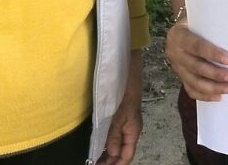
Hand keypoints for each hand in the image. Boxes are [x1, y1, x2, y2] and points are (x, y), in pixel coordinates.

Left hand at [98, 50, 143, 164]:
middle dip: (111, 161)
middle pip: (121, 151)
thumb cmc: (126, 92)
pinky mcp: (118, 115)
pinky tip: (97, 145)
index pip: (127, 155)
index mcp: (133, 131)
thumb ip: (114, 135)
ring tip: (94, 160)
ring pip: (116, 143)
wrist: (128, 71)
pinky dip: (105, 142)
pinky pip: (112, 134)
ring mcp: (124, 122)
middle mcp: (129, 129)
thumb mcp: (120, 115)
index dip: (117, 164)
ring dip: (107, 153)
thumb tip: (112, 154)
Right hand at [164, 19, 227, 101]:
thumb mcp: (202, 19)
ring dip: (214, 88)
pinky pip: (191, 90)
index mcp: (178, 35)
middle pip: (196, 67)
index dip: (213, 54)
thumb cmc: (199, 23)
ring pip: (194, 82)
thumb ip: (215, 25)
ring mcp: (176, 67)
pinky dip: (205, 96)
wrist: (183, 30)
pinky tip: (219, 96)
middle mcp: (174, 52)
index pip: (196, 46)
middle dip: (216, 74)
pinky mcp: (180, 77)